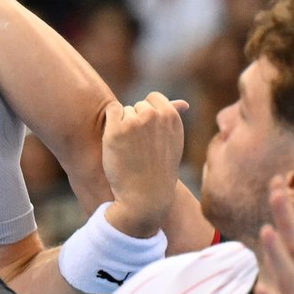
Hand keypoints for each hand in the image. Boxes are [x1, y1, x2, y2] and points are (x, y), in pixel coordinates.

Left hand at [102, 93, 187, 236]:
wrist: (145, 196)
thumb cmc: (158, 169)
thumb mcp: (173, 143)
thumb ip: (173, 119)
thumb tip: (183, 103)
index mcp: (172, 118)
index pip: (154, 98)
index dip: (147, 114)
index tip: (147, 133)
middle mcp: (156, 116)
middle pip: (137, 105)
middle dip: (135, 121)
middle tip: (140, 146)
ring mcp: (135, 121)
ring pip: (123, 111)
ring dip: (122, 125)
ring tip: (130, 148)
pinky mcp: (116, 129)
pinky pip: (110, 112)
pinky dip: (109, 125)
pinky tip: (116, 143)